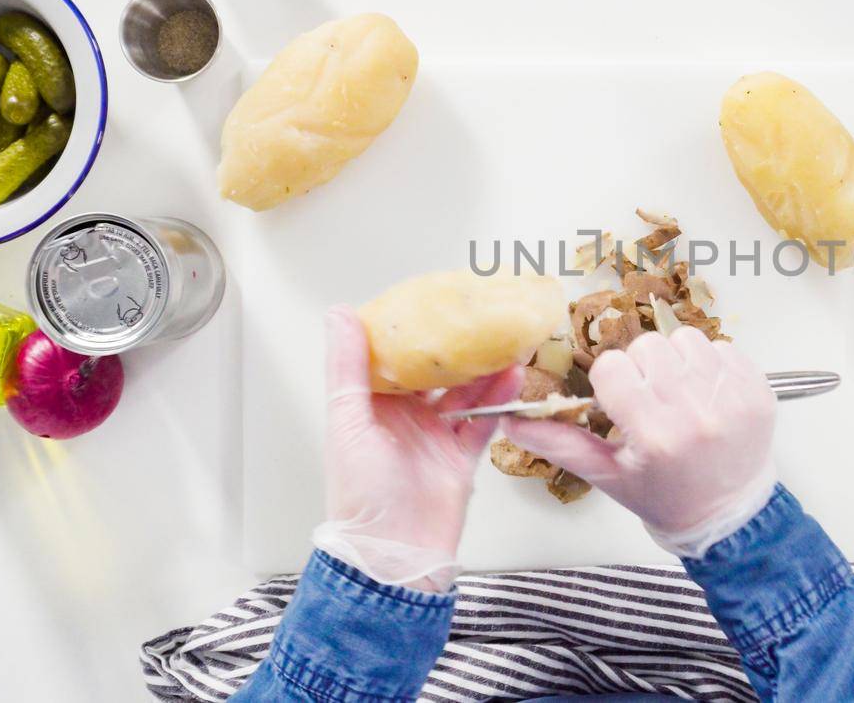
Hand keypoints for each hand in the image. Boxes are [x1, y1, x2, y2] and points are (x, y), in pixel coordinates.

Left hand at [316, 305, 521, 591]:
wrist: (395, 555)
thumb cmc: (362, 497)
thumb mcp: (349, 423)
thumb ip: (347, 369)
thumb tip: (340, 314)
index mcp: (369, 408)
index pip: (389, 358)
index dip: (409, 330)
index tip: (429, 298)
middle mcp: (402, 419)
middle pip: (433, 373)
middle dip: (456, 347)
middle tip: (479, 316)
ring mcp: (433, 437)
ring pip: (463, 393)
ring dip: (484, 370)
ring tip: (505, 343)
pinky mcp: (460, 457)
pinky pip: (483, 421)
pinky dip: (498, 401)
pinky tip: (513, 379)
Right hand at [500, 327, 777, 556]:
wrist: (728, 517)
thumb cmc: (664, 496)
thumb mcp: (607, 475)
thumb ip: (558, 443)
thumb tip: (510, 419)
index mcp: (656, 435)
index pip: (612, 368)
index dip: (611, 384)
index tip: (620, 405)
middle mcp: (697, 413)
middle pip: (647, 348)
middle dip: (641, 371)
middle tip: (650, 402)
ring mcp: (733, 399)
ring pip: (684, 339)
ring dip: (675, 362)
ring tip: (678, 396)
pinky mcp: (759, 390)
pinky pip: (722, 348)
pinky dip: (709, 366)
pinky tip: (705, 397)